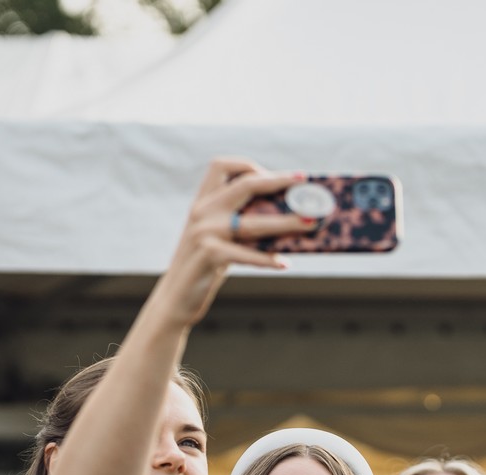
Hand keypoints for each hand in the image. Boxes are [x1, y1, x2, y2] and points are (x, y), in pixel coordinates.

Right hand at [149, 158, 318, 329]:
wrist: (174, 298)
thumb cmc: (204, 268)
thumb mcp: (219, 239)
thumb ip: (242, 225)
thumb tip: (288, 221)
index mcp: (202, 202)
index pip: (222, 166)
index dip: (252, 165)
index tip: (283, 176)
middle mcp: (202, 211)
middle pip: (245, 185)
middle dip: (279, 182)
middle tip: (304, 186)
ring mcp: (204, 232)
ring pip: (253, 222)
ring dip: (286, 222)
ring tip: (311, 223)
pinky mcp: (209, 255)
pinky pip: (247, 254)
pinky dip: (267, 259)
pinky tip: (284, 263)